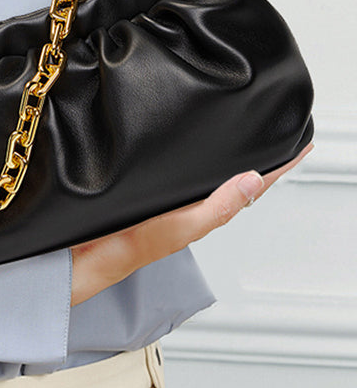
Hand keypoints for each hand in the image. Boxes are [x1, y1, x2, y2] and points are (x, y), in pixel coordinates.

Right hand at [70, 142, 314, 305]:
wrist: (88, 253)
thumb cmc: (130, 246)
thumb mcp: (181, 226)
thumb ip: (217, 206)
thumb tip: (254, 179)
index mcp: (206, 212)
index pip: (253, 186)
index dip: (279, 167)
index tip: (300, 146)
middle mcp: (193, 204)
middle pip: (236, 177)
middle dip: (260, 156)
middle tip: (279, 134)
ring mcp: (173, 198)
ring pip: (211, 173)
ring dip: (232, 156)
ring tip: (249, 138)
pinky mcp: (151, 191)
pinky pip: (185, 171)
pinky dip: (199, 159)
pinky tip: (195, 151)